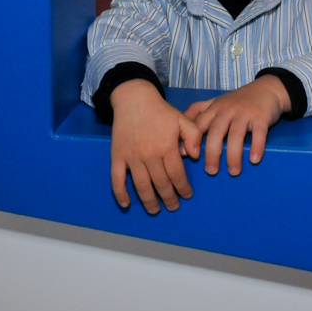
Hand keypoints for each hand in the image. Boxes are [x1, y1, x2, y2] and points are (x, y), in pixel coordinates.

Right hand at [109, 79, 201, 213]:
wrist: (134, 100)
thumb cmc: (161, 111)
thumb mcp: (183, 119)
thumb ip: (193, 136)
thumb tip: (194, 157)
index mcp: (167, 147)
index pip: (177, 174)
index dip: (183, 187)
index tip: (187, 195)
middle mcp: (149, 155)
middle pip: (160, 183)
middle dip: (168, 198)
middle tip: (173, 206)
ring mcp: (132, 157)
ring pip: (141, 185)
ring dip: (149, 201)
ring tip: (155, 210)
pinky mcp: (117, 156)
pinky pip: (117, 179)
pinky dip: (120, 193)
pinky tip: (126, 204)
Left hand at [184, 75, 290, 176]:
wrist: (267, 88)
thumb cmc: (239, 100)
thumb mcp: (216, 102)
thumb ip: (198, 113)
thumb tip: (180, 133)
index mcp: (214, 108)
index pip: (199, 124)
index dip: (191, 139)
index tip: (185, 156)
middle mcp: (227, 110)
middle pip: (216, 132)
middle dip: (212, 153)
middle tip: (211, 171)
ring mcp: (244, 113)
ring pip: (236, 134)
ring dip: (233, 155)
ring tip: (233, 172)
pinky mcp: (261, 116)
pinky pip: (259, 133)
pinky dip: (257, 147)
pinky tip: (254, 160)